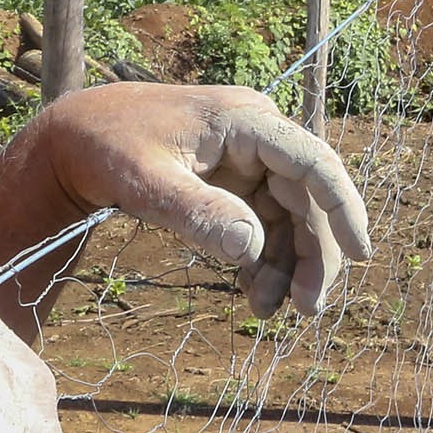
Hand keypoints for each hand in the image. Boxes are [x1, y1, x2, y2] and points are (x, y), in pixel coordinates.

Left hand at [31, 83, 375, 315]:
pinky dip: (263, 260)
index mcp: (246, 121)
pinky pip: (263, 224)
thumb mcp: (147, 182)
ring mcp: (246, 160)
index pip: (313, 163)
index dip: (343, 208)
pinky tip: (253, 294)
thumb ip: (198, 212)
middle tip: (308, 309)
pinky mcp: (232, 183)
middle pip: (308, 198)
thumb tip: (251, 248)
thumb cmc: (107, 147)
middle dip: (313, 255)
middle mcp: (256, 135)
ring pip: (289, 218)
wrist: (72, 138)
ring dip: (286, 266)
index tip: (360, 254)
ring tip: (266, 311)